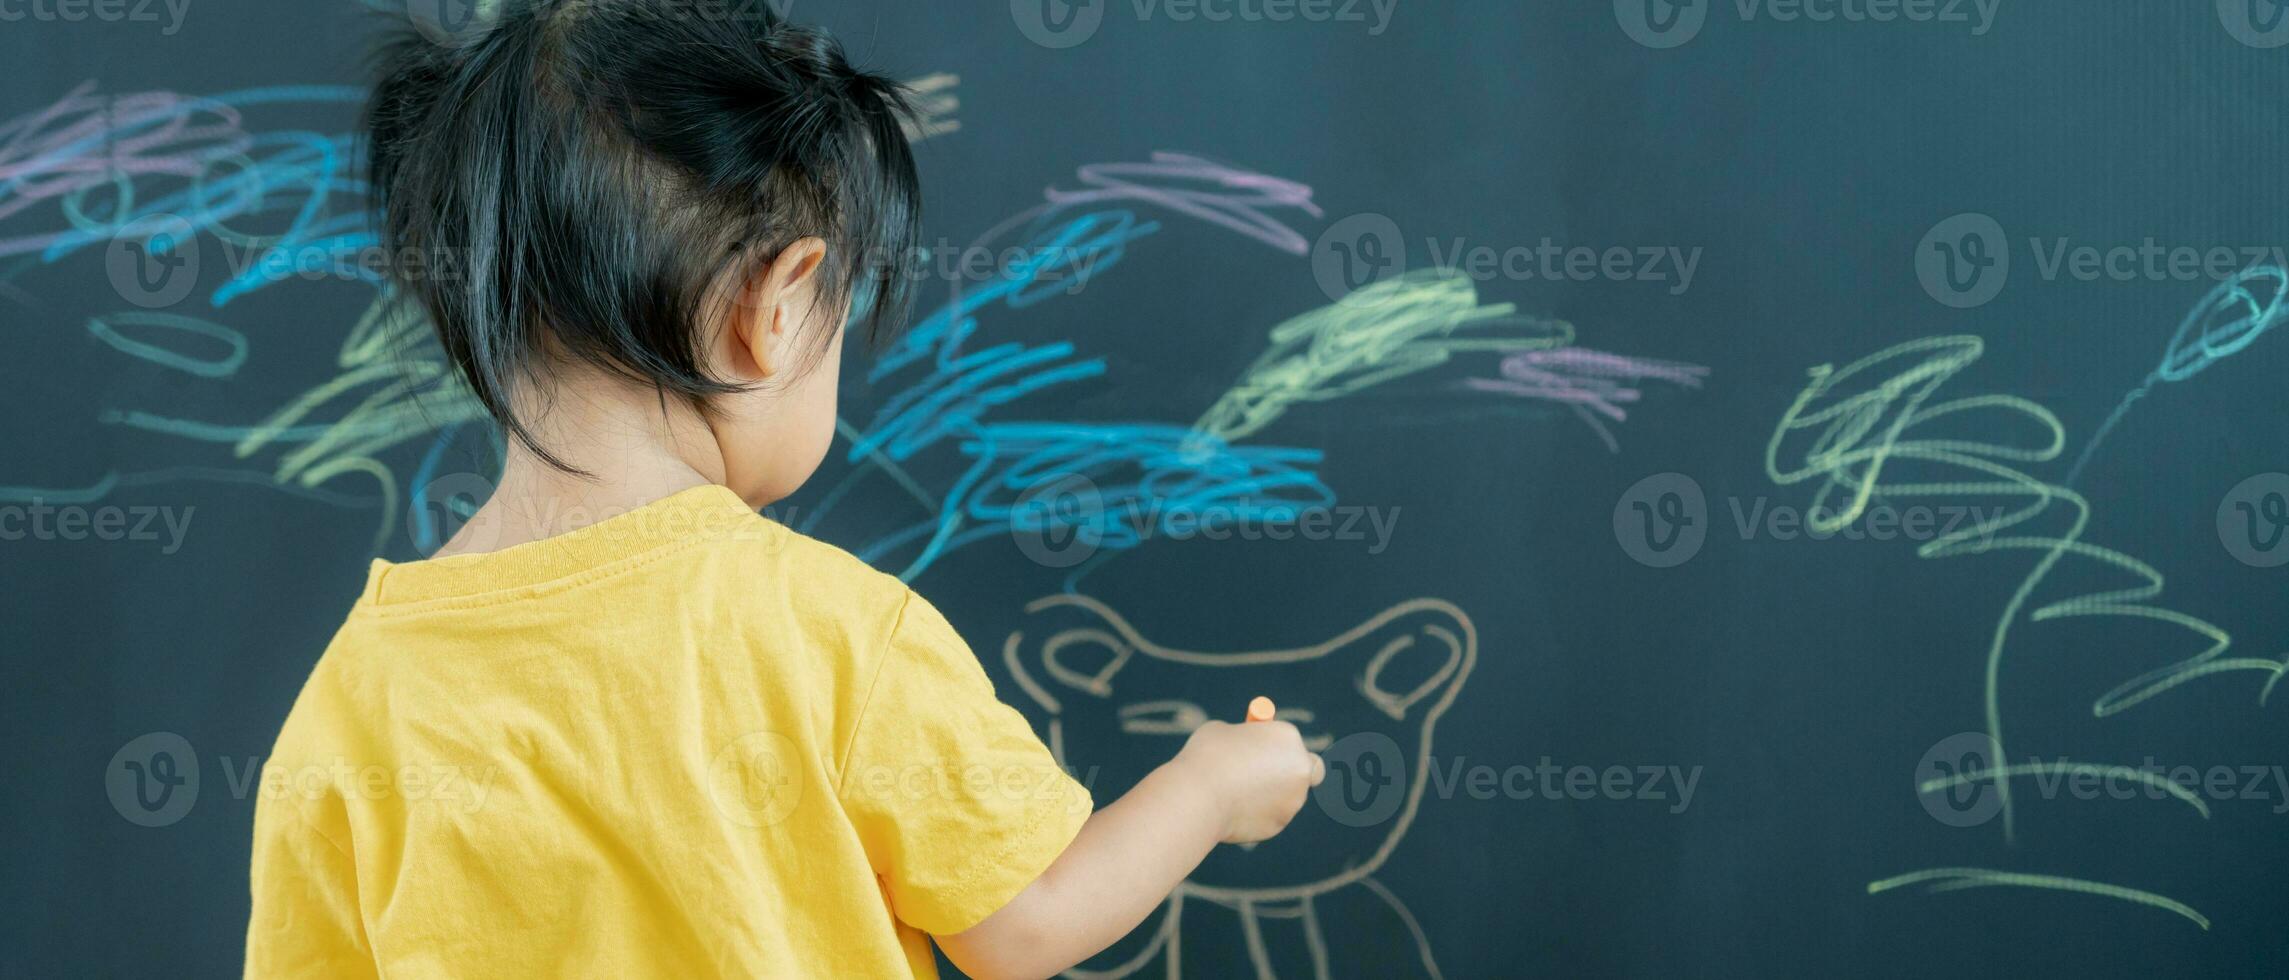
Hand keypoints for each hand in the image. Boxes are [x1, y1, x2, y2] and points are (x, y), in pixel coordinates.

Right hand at [1173, 719, 1325, 843]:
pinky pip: (1269, 818)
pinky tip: (1230, 810)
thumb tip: (1244, 749)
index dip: (1278, 748)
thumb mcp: (1223, 734)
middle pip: (1311, 771)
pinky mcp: (1278, 825)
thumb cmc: (1206, 756)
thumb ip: (1243, 742)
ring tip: (1232, 794)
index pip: (1293, 743)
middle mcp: (1299, 768)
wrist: (1199, 795)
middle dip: (1295, 774)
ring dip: (1270, 796)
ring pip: (1286, 798)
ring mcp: (1293, 799)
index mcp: (1288, 737)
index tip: (1263, 752)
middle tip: (1271, 776)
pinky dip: (1256, 815)